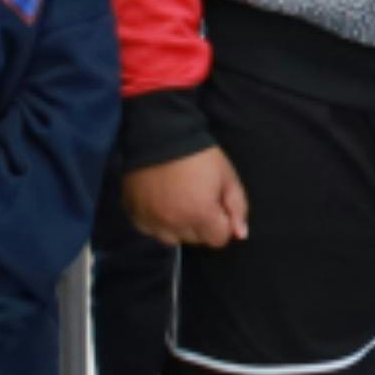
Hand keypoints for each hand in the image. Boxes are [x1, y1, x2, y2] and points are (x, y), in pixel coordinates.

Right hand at [128, 144, 249, 250]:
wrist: (159, 135)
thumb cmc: (199, 155)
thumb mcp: (227, 177)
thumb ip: (238, 208)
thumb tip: (240, 235)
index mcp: (200, 214)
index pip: (219, 240)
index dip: (222, 223)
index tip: (217, 204)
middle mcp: (175, 224)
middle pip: (196, 239)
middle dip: (201, 224)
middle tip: (197, 197)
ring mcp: (152, 221)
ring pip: (172, 239)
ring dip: (178, 226)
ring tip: (178, 201)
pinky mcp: (135, 215)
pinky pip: (150, 230)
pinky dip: (157, 221)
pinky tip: (161, 202)